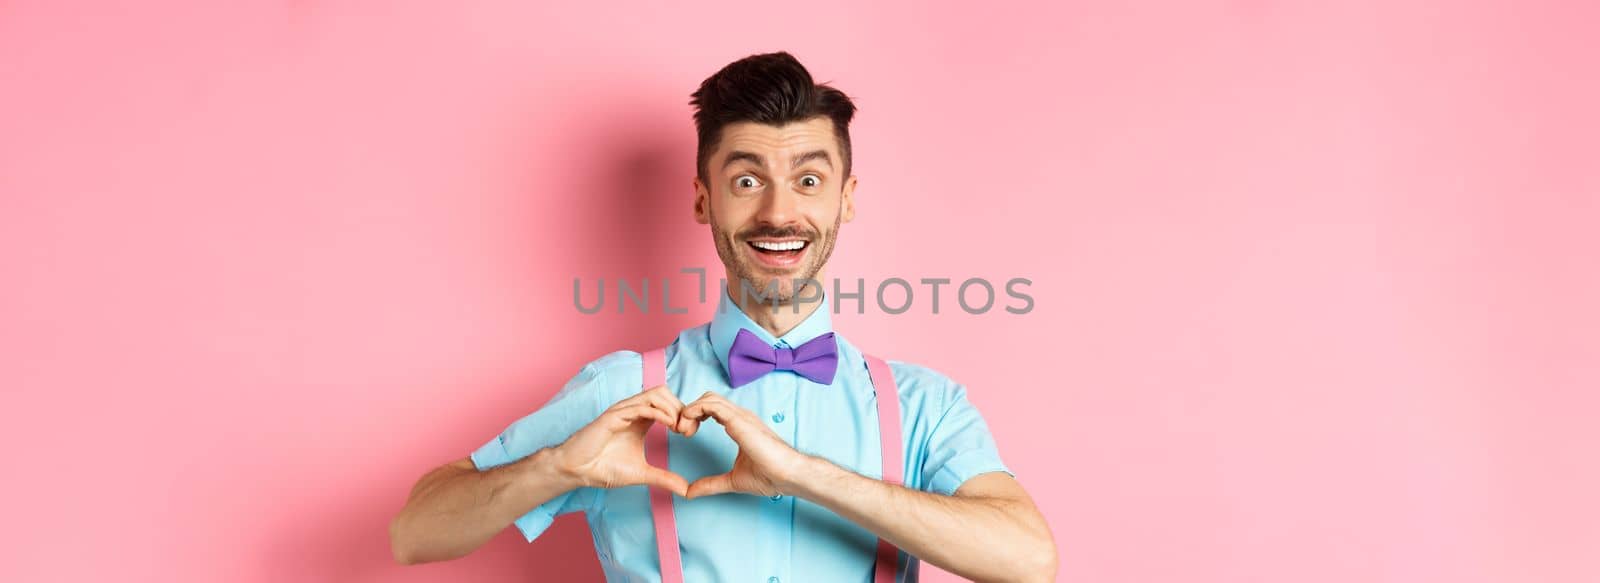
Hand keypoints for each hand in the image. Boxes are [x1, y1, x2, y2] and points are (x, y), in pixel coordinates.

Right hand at [552, 384, 690, 496]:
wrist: (578, 471)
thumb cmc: (604, 467)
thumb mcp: (642, 474)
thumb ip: (664, 478)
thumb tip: (686, 490)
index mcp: (642, 419)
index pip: (669, 404)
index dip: (683, 415)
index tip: (690, 433)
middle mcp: (634, 410)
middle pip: (666, 393)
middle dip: (682, 408)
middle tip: (687, 430)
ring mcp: (624, 410)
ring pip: (656, 393)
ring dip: (673, 408)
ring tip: (679, 428)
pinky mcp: (614, 415)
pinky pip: (642, 405)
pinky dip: (660, 413)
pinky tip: (668, 426)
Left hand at [679, 391, 811, 498]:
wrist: (787, 475)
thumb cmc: (769, 476)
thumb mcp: (732, 480)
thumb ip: (710, 484)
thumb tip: (690, 492)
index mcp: (739, 425)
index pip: (713, 408)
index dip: (696, 416)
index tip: (687, 433)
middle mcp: (739, 416)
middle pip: (708, 398)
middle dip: (691, 410)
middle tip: (682, 431)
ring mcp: (740, 416)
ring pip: (708, 397)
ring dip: (690, 410)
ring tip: (683, 429)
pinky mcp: (738, 420)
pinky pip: (711, 405)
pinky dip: (694, 410)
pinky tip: (689, 424)